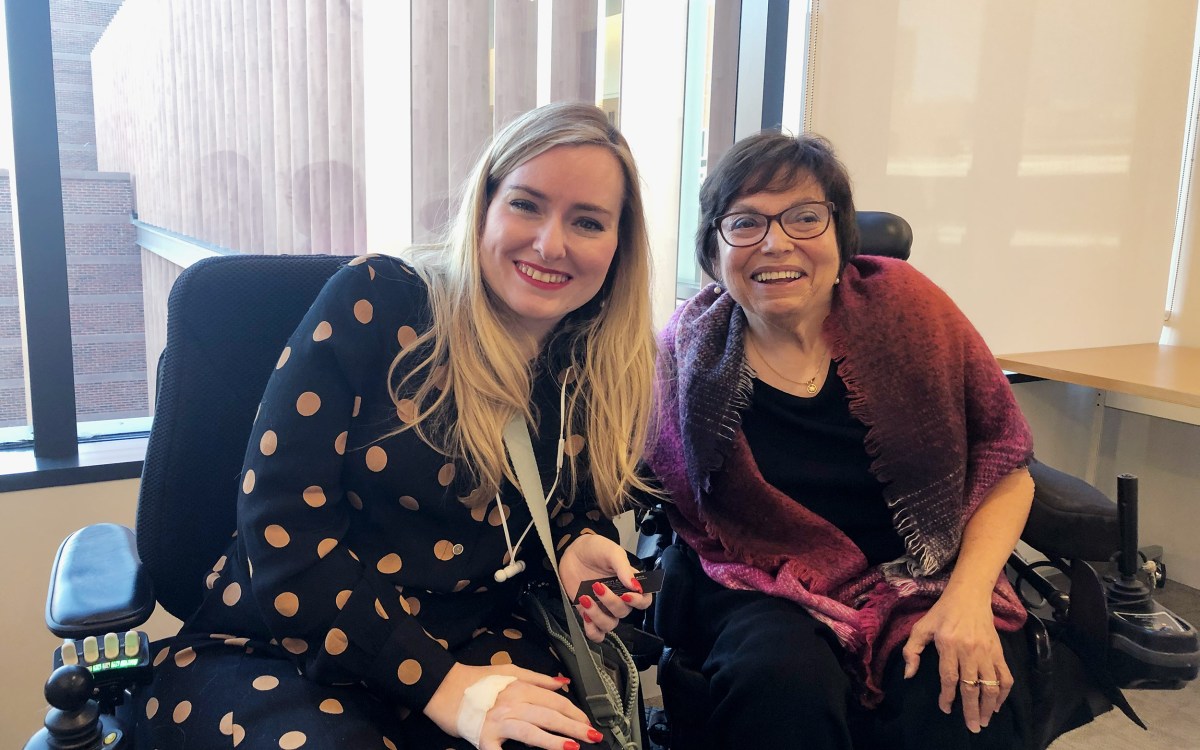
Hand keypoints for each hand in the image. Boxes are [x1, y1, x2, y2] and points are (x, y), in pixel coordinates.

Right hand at [425, 663, 602, 749]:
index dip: (574, 712)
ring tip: (572, 747)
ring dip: (552, 741)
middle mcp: (512, 704)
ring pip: (530, 731)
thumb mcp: (510, 671)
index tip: (588, 722)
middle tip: (593, 736)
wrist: (443, 687)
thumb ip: (538, 678)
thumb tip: (563, 683)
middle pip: (548, 716)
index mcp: (520, 688)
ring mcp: (498, 722)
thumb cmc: (476, 680)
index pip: (554, 702)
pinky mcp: (483, 738)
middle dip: (573, 727)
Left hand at [559, 534, 652, 641]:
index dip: (639, 602)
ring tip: (585, 598)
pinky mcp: (588, 613)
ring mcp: (603, 607)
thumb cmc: (595, 549)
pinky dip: (592, 630)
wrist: (571, 552)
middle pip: (624, 612)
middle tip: (597, 586)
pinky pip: (596, 633)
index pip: (644, 600)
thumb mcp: (611, 552)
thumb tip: (636, 587)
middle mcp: (619, 598)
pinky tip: (585, 615)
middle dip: (611, 602)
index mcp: (629, 583)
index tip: (626, 595)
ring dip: (598, 616)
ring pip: (610, 625)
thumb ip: (624, 568)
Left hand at [900, 591, 1012, 732]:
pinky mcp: (999, 651)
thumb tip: (908, 675)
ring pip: (991, 685)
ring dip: (989, 706)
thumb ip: (911, 650)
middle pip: (972, 686)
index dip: (948, 697)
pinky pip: (1005, 676)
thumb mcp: (921, 627)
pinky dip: (1003, 692)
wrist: (969, 596)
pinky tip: (998, 704)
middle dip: (972, 710)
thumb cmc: (942, 612)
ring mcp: (987, 651)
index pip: (949, 677)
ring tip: (985, 721)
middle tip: (973, 727)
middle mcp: (969, 650)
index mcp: (949, 644)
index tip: (946, 710)